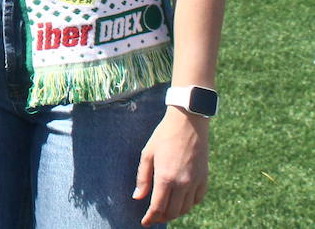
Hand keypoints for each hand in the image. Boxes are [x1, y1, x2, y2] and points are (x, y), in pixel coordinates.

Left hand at [134, 106, 208, 225]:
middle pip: (173, 212)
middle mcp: (183, 183)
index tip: (145, 223)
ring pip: (186, 208)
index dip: (151, 218)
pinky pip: (197, 199)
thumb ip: (142, 178)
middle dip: (162, 217)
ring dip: (175, 213)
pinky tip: (181, 201)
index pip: (158, 207)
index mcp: (166, 178)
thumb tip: (137, 197)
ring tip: (165, 210)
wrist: (188, 123)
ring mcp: (196, 182)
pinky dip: (189, 204)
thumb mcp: (147, 154)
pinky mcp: (204, 178)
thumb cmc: (163, 136)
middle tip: (153, 217)